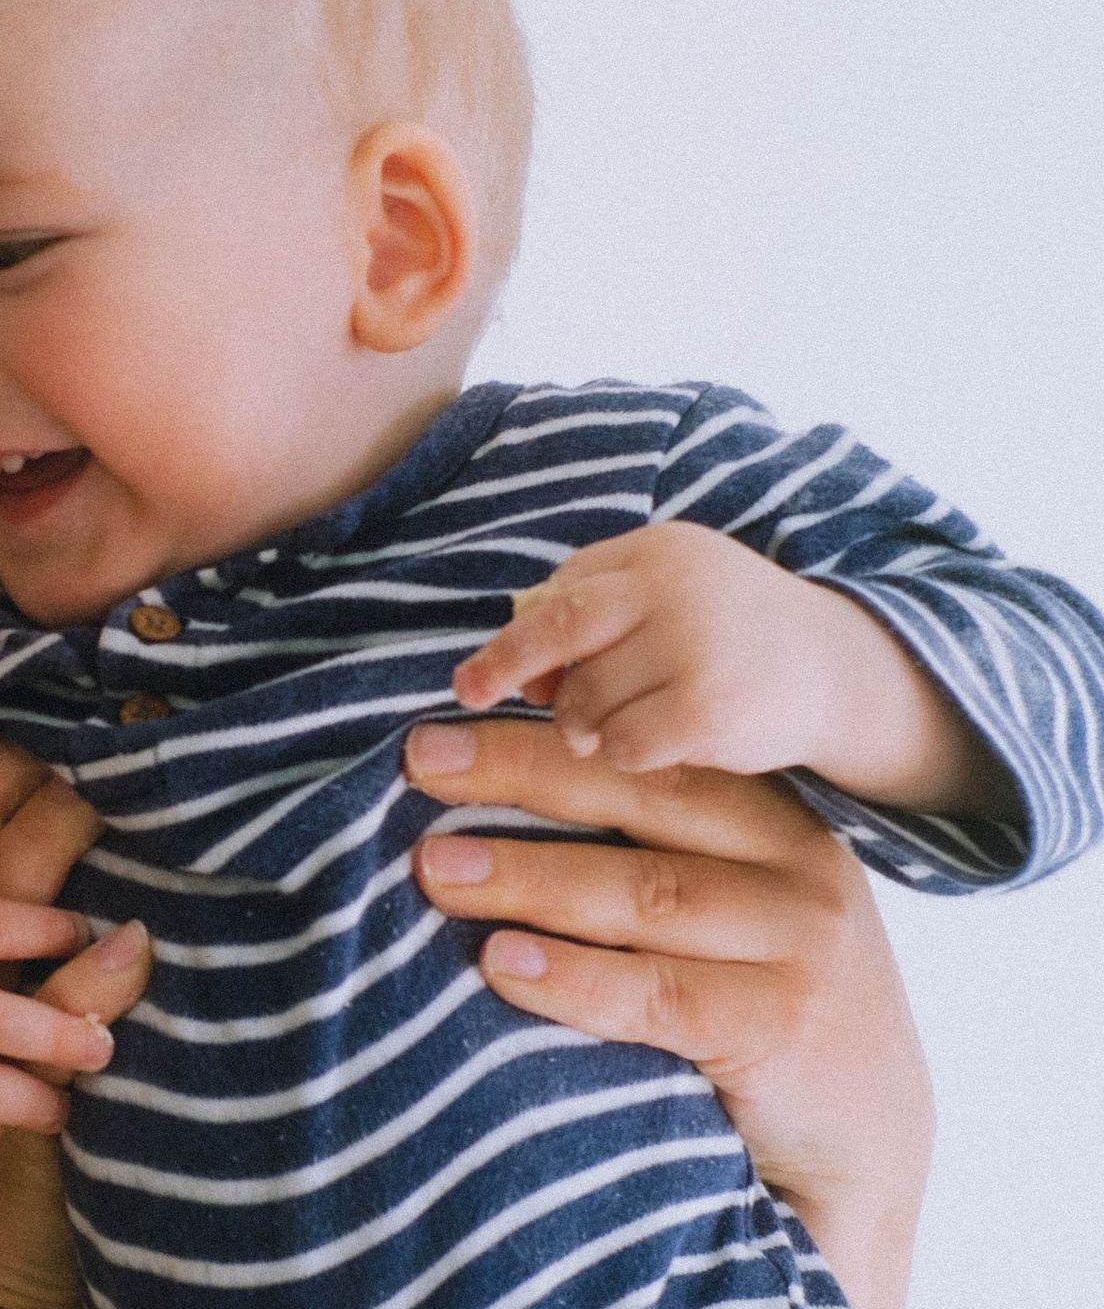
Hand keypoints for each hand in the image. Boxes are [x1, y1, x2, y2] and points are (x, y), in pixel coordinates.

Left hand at [405, 716, 931, 1308]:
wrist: (862, 1146)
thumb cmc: (762, 1019)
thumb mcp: (731, 919)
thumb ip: (653, 860)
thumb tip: (490, 814)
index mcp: (774, 824)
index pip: (648, 759)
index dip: (541, 740)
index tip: (437, 733)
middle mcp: (796, 868)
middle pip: (642, 801)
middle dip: (522, 776)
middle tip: (418, 770)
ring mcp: (798, 947)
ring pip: (645, 892)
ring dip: (530, 877)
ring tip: (436, 870)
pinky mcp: (780, 1026)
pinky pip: (658, 994)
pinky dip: (573, 979)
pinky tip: (502, 966)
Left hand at [453, 520, 996, 811]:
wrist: (836, 671)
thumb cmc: (730, 639)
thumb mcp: (667, 604)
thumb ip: (594, 619)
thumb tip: (512, 671)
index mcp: (660, 551)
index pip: (564, 590)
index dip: (517, 639)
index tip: (472, 681)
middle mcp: (677, 587)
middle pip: (562, 630)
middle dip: (509, 665)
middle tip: (474, 697)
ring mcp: (695, 645)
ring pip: (588, 699)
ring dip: (587, 726)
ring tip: (620, 727)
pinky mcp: (709, 708)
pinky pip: (625, 747)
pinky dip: (627, 757)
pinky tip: (655, 750)